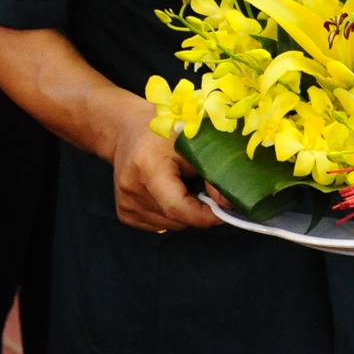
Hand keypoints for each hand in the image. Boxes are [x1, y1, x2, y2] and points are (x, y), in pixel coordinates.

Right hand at [110, 103, 221, 232]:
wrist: (128, 129)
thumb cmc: (164, 131)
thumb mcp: (193, 143)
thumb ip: (213, 174)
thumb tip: (230, 204)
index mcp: (147, 167)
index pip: (178, 207)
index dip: (205, 215)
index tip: (224, 210)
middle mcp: (131, 188)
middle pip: (177, 219)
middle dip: (196, 210)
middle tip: (201, 186)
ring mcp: (125, 203)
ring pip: (170, 224)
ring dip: (183, 211)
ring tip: (180, 184)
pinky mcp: (124, 212)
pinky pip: (159, 225)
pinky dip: (169, 214)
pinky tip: (165, 192)